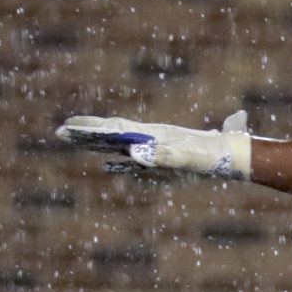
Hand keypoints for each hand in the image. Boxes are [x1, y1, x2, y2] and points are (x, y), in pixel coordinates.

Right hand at [58, 111, 253, 178]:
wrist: (233, 155)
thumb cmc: (210, 155)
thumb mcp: (187, 157)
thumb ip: (162, 156)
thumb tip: (134, 154)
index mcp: (152, 134)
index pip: (115, 128)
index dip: (91, 127)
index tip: (68, 126)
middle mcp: (151, 138)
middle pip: (112, 134)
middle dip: (87, 135)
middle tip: (59, 133)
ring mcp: (156, 148)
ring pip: (120, 145)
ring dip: (98, 146)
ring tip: (74, 143)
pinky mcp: (164, 160)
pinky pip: (135, 161)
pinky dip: (118, 162)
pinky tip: (109, 165)